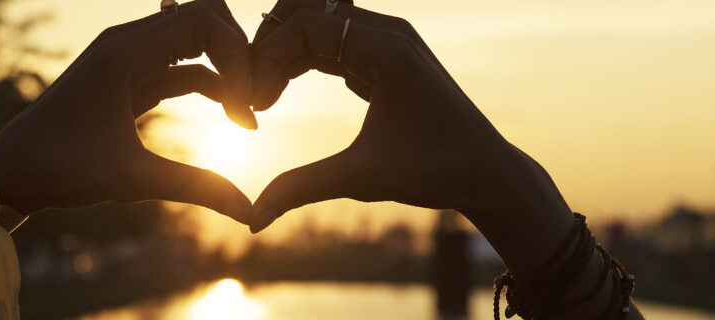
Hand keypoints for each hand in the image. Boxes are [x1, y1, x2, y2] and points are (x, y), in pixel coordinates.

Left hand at [0, 0, 256, 223]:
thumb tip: (250, 211)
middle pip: (204, 20)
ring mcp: (127, 59)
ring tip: (246, 118)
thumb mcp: (132, 179)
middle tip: (254, 105)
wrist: (11, 173)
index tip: (246, 106)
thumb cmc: (60, 169)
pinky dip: (209, 84)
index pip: (204, 19)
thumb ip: (196, 187)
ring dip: (226, 72)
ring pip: (194, 44)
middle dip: (238, 57)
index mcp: (126, 50)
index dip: (237, 54)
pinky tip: (230, 116)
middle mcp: (128, 43)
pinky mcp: (128, 79)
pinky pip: (180, 67)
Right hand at [247, 0, 570, 232]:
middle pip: (305, 11)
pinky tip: (280, 93)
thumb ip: (301, 189)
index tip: (253, 104)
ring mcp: (388, 40)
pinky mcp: (384, 55)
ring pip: (315, 22)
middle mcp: (389, 32)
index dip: (267, 59)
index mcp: (387, 49)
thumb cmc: (434, 172)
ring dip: (282, 52)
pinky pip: (330, 40)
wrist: (486, 172)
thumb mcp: (362, 178)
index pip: (305, 26)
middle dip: (269, 47)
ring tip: (262, 97)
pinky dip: (300, 59)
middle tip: (251, 93)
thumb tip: (251, 220)